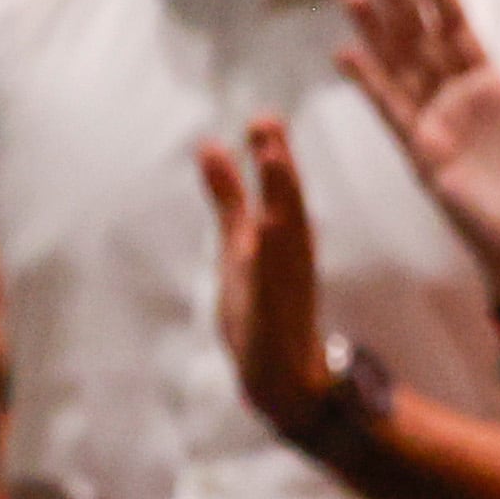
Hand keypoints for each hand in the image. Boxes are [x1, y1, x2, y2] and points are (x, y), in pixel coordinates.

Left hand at [198, 119, 328, 434]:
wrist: (284, 378)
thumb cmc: (263, 305)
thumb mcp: (241, 241)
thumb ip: (230, 194)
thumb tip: (210, 145)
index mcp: (283, 238)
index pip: (279, 192)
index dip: (272, 157)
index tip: (262, 119)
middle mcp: (289, 259)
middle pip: (285, 207)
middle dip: (278, 171)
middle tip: (267, 126)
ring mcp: (284, 291)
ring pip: (285, 242)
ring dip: (281, 206)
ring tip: (272, 168)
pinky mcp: (274, 323)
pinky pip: (274, 292)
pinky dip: (272, 265)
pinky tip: (265, 236)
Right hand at [339, 0, 499, 301]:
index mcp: (492, 87)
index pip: (458, 27)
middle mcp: (457, 100)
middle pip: (420, 36)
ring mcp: (437, 125)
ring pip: (400, 65)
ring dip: (377, 29)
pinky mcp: (424, 153)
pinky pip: (392, 111)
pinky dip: (370, 82)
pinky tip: (347, 53)